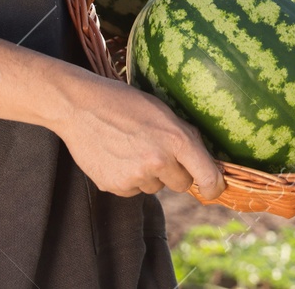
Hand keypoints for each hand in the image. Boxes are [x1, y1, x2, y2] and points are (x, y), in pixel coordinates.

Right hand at [56, 71, 225, 199]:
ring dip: (149, 173)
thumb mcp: (163, 111)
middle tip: (157, 150)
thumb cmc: (125, 103)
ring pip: (155, 187)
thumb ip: (186, 137)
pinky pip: (133, 190)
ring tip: (130, 146)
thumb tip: (207, 161)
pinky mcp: (115, 186)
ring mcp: (135, 176)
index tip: (213, 190)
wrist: (80, 106)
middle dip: (175, 172)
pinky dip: (128, 178)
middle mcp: (158, 162)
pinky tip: (116, 155)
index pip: (207, 177)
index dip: (214, 188)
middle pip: (182, 184)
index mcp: (176, 140)